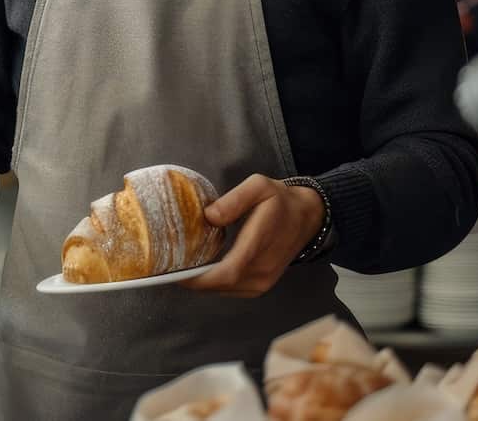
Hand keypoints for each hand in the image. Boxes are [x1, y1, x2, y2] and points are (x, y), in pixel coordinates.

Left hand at [182, 174, 324, 297]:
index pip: (226, 273)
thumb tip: (209, 217)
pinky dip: (215, 284)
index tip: (174, 271)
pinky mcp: (262, 284)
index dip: (198, 278)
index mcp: (259, 246)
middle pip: (221, 286)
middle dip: (193, 281)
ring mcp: (263, 281)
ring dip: (202, 283)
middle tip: (168, 266)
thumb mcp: (258, 186)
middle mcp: (262, 270)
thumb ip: (234, 200)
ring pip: (225, 291)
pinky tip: (202, 270)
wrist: (308, 217)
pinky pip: (233, 289)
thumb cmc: (280, 200)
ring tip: (181, 267)